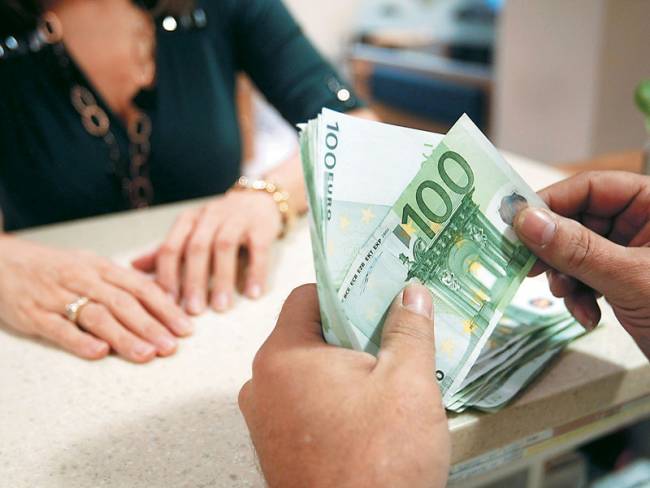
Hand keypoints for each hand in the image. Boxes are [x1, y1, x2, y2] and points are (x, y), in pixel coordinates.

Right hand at [0, 236, 192, 361]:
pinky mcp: (32, 314)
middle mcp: (83, 279)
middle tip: (172, 346)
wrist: (1, 260)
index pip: (140, 287)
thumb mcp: (91, 266)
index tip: (186, 327)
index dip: (165, 307)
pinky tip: (99, 353)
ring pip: (96, 315)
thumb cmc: (54, 267)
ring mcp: (57, 296)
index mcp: (101, 267)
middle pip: (123, 302)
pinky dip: (79, 340)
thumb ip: (122, 283)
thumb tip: (160, 297)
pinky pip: (58, 328)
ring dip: (124, 336)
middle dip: (151, 326)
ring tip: (146, 354)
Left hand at [132, 190, 281, 314]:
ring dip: (222, 278)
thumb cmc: (218, 224)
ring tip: (220, 307)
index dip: (167, 276)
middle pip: (196, 248)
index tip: (167, 305)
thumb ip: (165, 251)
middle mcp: (209, 216)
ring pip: (225, 247)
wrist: (257, 201)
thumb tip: (133, 268)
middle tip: (193, 311)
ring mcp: (236, 219)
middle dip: (193, 281)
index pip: (171, 247)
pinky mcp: (261, 226)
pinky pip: (257, 249)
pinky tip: (252, 294)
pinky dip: (255, 272)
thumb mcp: (190, 233)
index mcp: (188, 220)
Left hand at [238, 284, 449, 487]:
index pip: (306, 297)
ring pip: (305, 372)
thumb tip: (412, 293)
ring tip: (384, 378)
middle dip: (350, 334)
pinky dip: (330, 400)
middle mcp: (262, 384)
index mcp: (283, 356)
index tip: (376, 294)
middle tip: (391, 337)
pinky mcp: (276, 449)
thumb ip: (409, 330)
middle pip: (306, 335)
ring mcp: (264, 420)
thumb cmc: (380, 463)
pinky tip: (367, 414)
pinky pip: (302, 405)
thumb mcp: (408, 384)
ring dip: (342, 370)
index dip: (344, 290)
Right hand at [513, 171, 649, 357]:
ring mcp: (635, 254)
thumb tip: (528, 221)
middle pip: (580, 220)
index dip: (553, 203)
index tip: (518, 223)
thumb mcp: (632, 278)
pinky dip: (579, 296)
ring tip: (567, 298)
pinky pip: (588, 277)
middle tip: (530, 265)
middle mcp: (646, 224)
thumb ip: (577, 249)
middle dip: (556, 249)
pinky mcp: (627, 280)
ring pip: (578, 252)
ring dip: (565, 278)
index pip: (594, 187)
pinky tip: (586, 315)